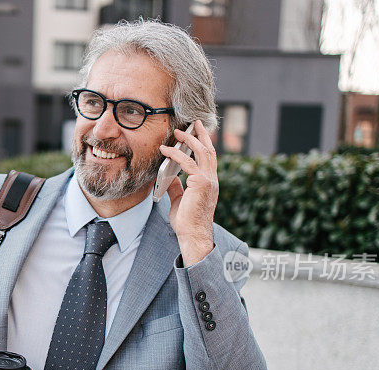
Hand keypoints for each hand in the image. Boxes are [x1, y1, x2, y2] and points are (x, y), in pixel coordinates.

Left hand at [158, 120, 217, 265]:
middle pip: (209, 151)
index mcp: (209, 183)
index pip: (209, 159)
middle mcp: (212, 180)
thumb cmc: (186, 222)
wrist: (192, 235)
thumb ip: (177, 186)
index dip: (204, 144)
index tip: (197, 133)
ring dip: (189, 140)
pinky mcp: (201, 184)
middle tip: (193, 124)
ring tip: (177, 132)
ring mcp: (208, 181)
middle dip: (201, 135)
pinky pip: (188, 163)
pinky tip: (166, 150)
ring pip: (201, 153)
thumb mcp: (179, 200)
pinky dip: (176, 154)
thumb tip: (170, 175)